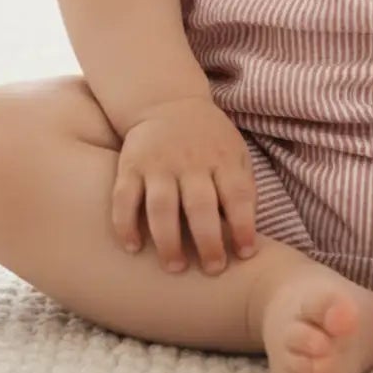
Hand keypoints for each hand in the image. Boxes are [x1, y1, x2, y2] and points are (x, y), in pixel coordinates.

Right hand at [111, 96, 258, 275]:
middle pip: (200, 205)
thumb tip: (247, 235)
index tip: (245, 254)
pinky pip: (124, 198)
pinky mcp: (130, 165)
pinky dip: (126, 224)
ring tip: (175, 267)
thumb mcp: (235, 153)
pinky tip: (133, 248)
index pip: (238, 195)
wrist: (167, 102)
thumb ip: (243, 187)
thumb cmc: (209, 140)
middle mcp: (191, 161)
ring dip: (168, 240)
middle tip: (212, 270)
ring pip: (162, 206)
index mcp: (223, 158)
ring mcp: (158, 163)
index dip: (243, 226)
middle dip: (208, 241)